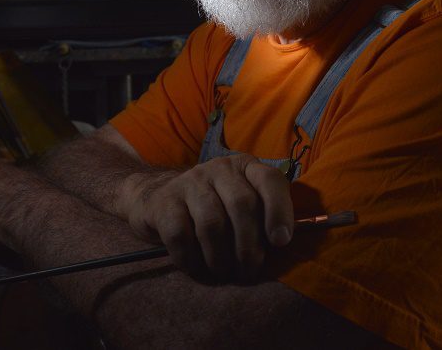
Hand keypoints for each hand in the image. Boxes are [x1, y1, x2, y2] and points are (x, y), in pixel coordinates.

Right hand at [118, 155, 293, 281]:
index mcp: (245, 167)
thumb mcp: (241, 205)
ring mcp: (189, 182)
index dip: (279, 210)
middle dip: (249, 247)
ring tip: (222, 273)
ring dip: (220, 258)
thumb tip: (282, 245)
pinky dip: (191, 260)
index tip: (281, 242)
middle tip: (248, 271)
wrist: (159, 199)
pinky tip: (196, 268)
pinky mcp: (164, 201)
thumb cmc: (214, 209)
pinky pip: (180, 236)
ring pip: (212, 224)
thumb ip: (263, 217)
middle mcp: (219, 168)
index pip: (269, 180)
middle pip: (242, 205)